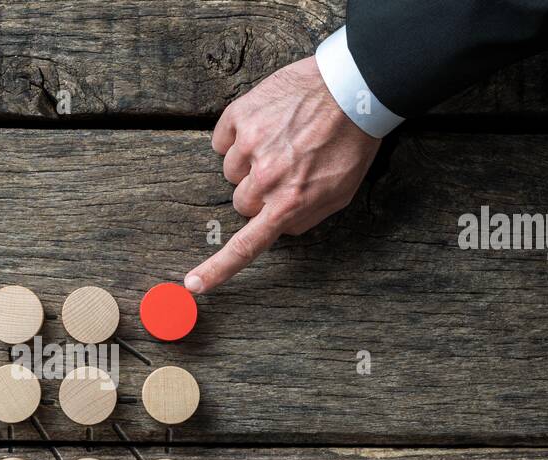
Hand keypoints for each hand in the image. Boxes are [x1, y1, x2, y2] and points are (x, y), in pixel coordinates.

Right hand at [184, 56, 380, 293]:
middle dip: (257, 192)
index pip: (246, 245)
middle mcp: (265, 177)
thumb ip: (305, 218)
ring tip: (280, 140)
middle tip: (285, 168)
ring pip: (230, 171)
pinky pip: (221, 140)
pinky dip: (237, 135)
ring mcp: (249, 144)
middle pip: (240, 202)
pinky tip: (265, 124)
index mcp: (290, 202)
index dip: (217, 269)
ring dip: (248, 162)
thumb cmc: (351, 142)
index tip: (194, 284)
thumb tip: (278, 230)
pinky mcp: (240, 115)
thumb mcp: (340, 194)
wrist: (353, 87)